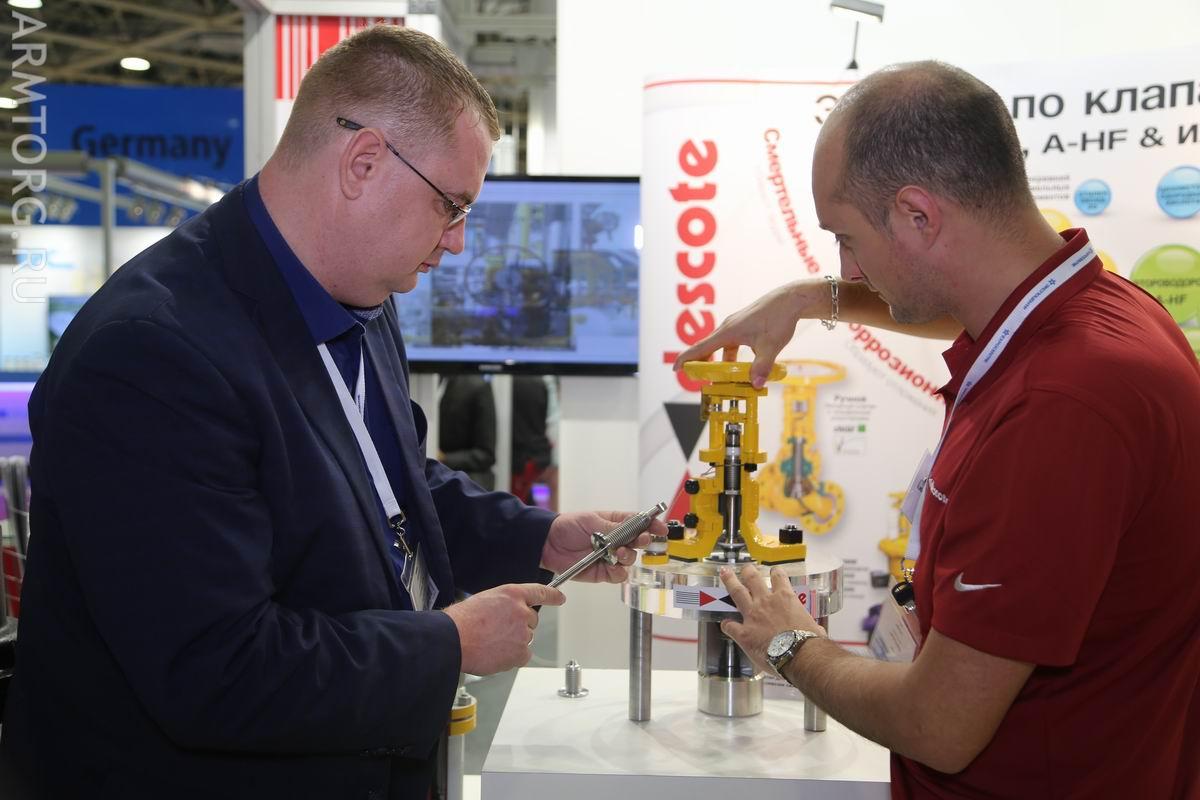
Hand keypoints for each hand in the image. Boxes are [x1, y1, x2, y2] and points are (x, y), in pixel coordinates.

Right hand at [443, 583, 564, 674]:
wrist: (453, 639)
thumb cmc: (462, 620)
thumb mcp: (485, 600)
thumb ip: (504, 604)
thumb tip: (508, 613)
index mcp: (512, 594)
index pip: (540, 592)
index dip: (553, 595)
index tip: (560, 598)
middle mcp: (521, 612)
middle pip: (531, 620)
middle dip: (519, 625)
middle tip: (498, 630)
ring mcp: (523, 633)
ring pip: (525, 638)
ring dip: (513, 641)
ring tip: (491, 642)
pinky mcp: (520, 652)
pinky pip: (523, 655)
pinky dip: (512, 656)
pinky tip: (496, 653)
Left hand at [540, 510, 664, 582]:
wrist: (549, 543)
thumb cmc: (569, 526)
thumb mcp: (591, 521)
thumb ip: (613, 528)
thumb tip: (631, 529)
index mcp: (616, 523)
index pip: (639, 523)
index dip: (652, 525)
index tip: (660, 528)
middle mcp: (617, 540)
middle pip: (639, 542)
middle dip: (643, 541)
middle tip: (641, 540)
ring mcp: (611, 557)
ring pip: (631, 560)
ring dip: (628, 556)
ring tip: (618, 553)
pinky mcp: (603, 572)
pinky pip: (618, 575)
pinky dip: (618, 572)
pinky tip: (612, 566)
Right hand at [673, 280, 826, 387]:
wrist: (790, 299)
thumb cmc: (778, 318)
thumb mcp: (770, 346)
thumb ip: (761, 367)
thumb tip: (756, 385)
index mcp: (728, 332)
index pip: (700, 348)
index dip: (686, 359)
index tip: (676, 369)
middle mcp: (728, 328)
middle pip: (707, 349)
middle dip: (702, 365)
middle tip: (701, 381)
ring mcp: (735, 326)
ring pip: (721, 347)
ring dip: (720, 363)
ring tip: (724, 379)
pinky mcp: (744, 326)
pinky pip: (731, 344)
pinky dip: (732, 356)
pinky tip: (744, 366)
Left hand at [720, 564, 824, 674]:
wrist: (799, 655)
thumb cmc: (809, 642)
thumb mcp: (813, 627)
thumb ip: (809, 625)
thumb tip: (816, 630)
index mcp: (785, 599)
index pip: (779, 578)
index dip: (775, 573)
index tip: (774, 571)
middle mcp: (766, 602)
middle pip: (752, 579)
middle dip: (747, 571)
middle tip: (745, 568)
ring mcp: (752, 616)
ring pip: (736, 592)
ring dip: (729, 582)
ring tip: (725, 573)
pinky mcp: (744, 633)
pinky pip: (730, 626)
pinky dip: (726, 625)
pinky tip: (725, 625)